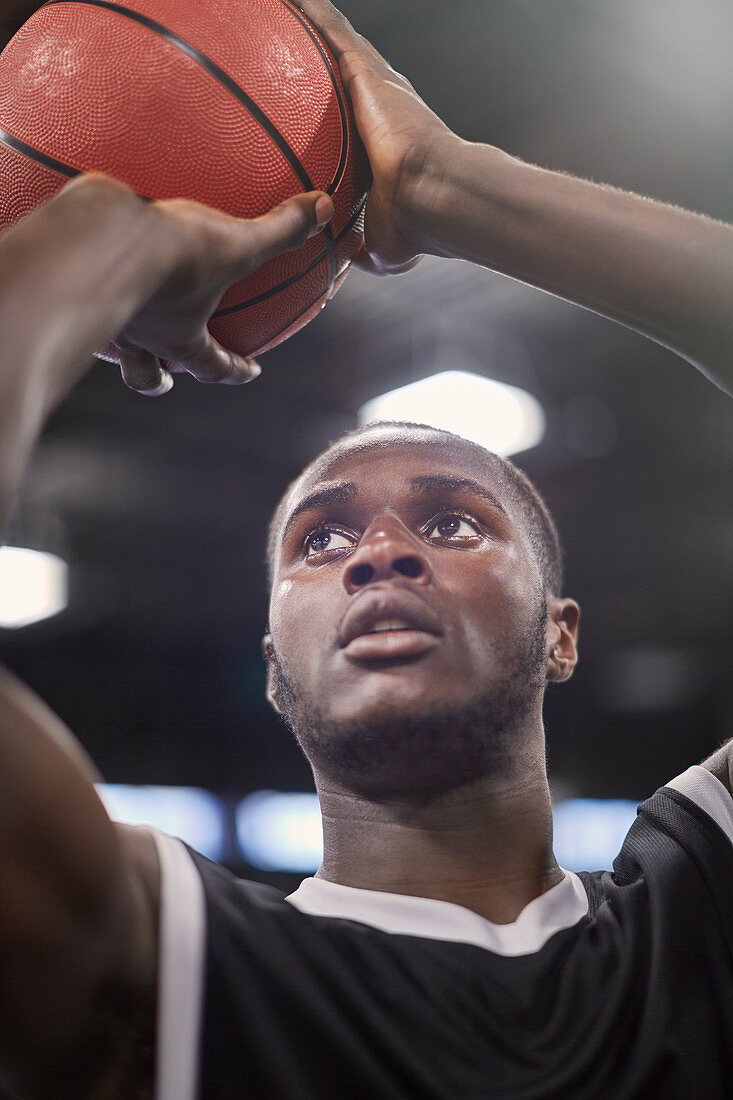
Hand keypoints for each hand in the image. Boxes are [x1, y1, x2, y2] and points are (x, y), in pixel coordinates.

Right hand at [89, 177, 333, 394]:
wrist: (101, 236)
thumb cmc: (174, 257)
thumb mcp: (237, 244)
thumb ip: (281, 229)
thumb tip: (323, 208)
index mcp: (179, 340)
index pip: (214, 366)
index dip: (235, 369)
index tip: (251, 370)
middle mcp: (139, 336)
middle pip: (145, 372)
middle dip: (154, 379)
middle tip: (163, 380)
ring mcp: (102, 312)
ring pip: (106, 341)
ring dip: (115, 339)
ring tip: (115, 325)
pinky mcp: (74, 281)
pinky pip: (78, 285)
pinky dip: (83, 277)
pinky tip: (85, 252)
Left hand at [297, 0, 457, 275]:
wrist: (435, 198)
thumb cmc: (416, 226)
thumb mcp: (381, 246)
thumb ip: (363, 247)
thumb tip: (351, 259)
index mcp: (382, 147)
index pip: (349, 122)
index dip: (330, 113)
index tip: (306, 109)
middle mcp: (379, 109)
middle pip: (340, 72)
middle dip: (315, 56)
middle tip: (282, 41)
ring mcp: (374, 86)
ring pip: (334, 43)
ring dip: (309, 24)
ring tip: (276, 6)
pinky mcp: (366, 72)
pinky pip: (330, 33)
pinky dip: (311, 15)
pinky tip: (288, 0)